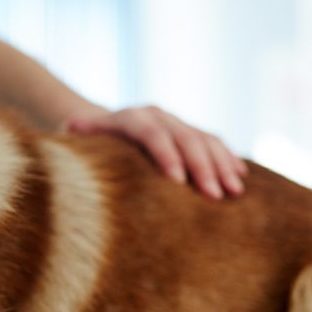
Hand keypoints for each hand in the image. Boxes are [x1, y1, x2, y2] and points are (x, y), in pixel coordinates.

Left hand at [63, 105, 246, 199]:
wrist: (101, 126)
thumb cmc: (86, 143)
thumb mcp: (77, 138)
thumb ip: (77, 135)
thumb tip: (72, 128)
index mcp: (130, 117)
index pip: (152, 134)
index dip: (166, 155)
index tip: (177, 182)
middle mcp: (158, 115)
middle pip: (184, 138)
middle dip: (201, 167)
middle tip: (213, 196)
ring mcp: (176, 121)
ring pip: (205, 139)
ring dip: (222, 165)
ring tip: (233, 192)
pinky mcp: (189, 131)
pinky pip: (214, 142)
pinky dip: (228, 159)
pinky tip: (240, 178)